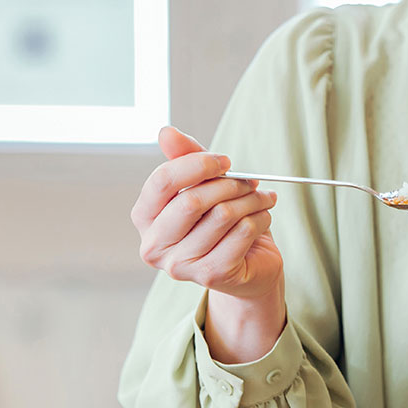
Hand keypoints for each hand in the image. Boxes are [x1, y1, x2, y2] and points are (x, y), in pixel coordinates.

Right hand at [132, 127, 282, 300]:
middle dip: (228, 184)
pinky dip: (260, 218)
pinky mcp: (211, 275)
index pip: (163, 181)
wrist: (248, 265)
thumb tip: (166, 132)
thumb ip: (184, 157)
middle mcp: (154, 246)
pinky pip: (242, 232)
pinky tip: (263, 218)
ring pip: (222, 215)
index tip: (225, 161)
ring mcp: (180, 265)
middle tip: (249, 180)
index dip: (197, 164)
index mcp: (144, 218)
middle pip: (192, 200)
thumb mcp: (203, 183)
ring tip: (261, 197)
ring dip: (251, 199)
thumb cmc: (219, 220)